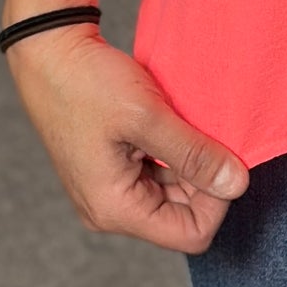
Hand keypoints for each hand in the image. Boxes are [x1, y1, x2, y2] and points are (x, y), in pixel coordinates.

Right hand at [3, 23, 248, 254]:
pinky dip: (172, 153)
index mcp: (115, 209)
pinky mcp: (111, 170)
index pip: (191, 234)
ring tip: (184, 122)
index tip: (221, 154)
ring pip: (172, 193)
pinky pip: (156, 175)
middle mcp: (110, 210)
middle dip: (203, 178)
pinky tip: (171, 122)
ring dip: (188, 161)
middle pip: (182, 215)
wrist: (49, 53)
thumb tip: (238, 186)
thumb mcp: (148, 116)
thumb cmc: (89, 83)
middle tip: (205, 131)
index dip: (217, 199)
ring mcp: (109, 191)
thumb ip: (193, 155)